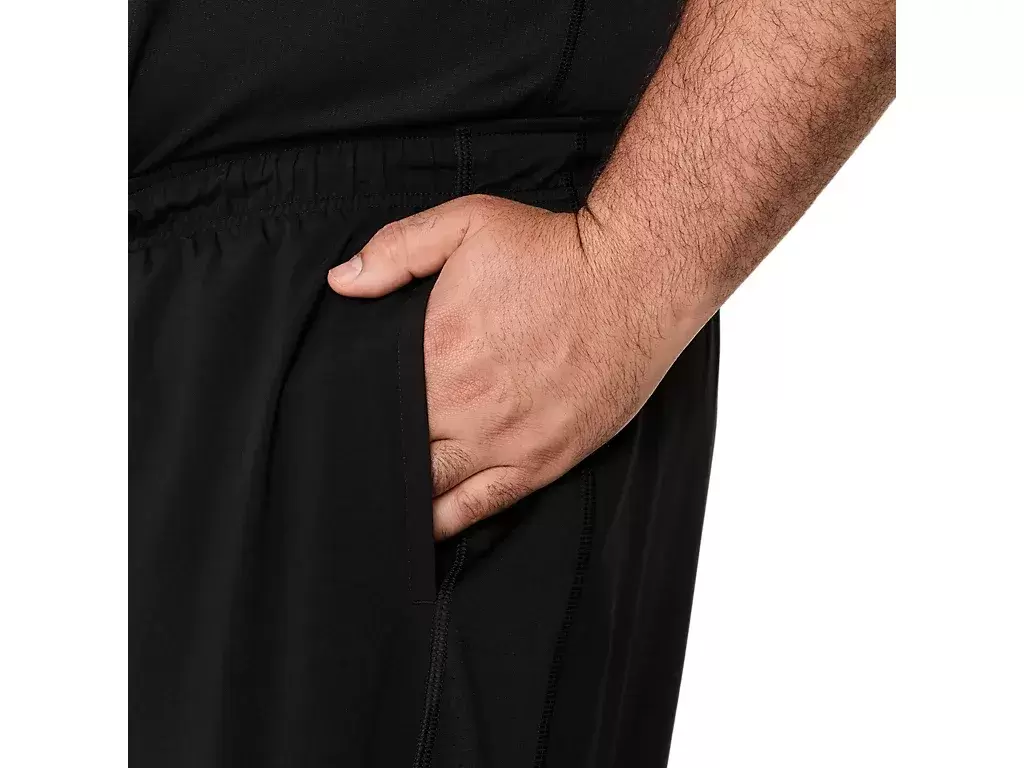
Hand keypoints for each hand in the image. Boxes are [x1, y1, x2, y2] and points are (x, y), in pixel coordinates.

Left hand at [328, 196, 671, 538]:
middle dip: (371, 458)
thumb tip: (342, 281)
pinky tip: (426, 527)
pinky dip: (446, 522)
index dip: (349, 417)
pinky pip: (481, 507)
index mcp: (436, 352)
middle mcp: (465, 407)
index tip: (335, 421)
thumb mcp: (467, 223)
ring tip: (378, 503)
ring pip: (432, 490)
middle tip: (350, 466)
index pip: (370, 402)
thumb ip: (397, 249)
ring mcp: (505, 441)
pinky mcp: (542, 461)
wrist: (635, 279)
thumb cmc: (555, 251)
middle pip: (396, 452)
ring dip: (403, 497)